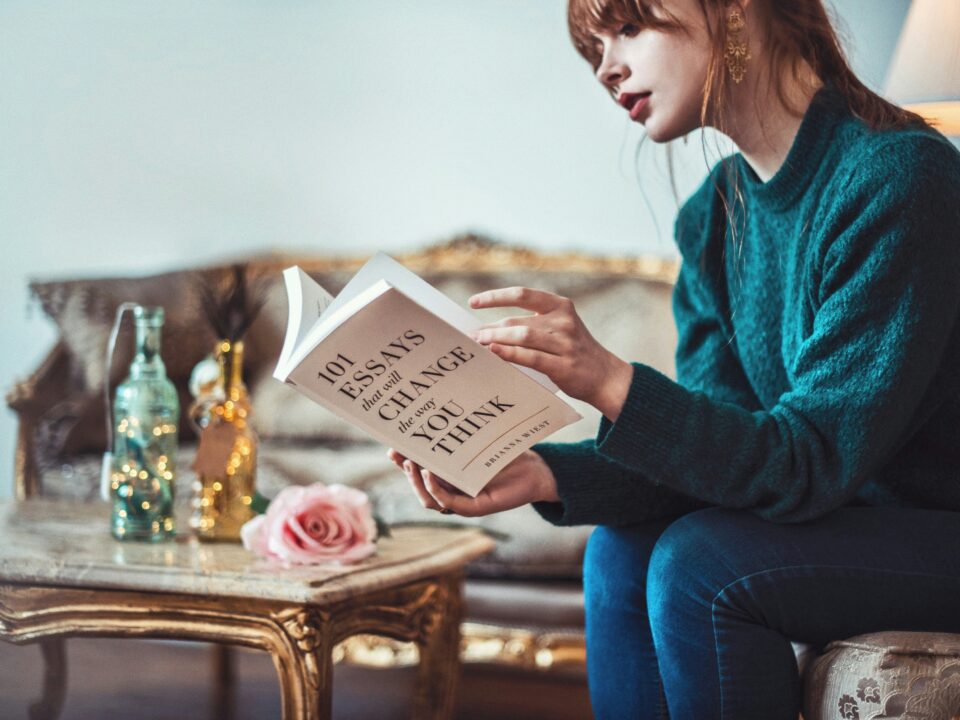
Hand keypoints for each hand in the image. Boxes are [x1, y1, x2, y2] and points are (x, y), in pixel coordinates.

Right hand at [386, 449, 559, 516]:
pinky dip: (435, 491)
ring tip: (411, 464)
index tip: (391, 446)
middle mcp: (451, 489)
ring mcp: (462, 500)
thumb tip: (435, 406)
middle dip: (405, 470)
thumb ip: (457, 432)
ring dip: (416, 482)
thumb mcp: (477, 440)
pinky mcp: (474, 508)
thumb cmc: (506, 452)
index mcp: (448, 475)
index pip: (418, 470)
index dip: (402, 461)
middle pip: (418, 486)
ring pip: (428, 500)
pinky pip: (449, 504)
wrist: (535, 468)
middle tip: (397, 454)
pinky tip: (429, 474)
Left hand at [468, 286, 632, 419]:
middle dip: (491, 328)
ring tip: (478, 344)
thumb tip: (489, 328)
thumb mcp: (559, 328)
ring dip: (496, 339)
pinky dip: (509, 354)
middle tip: (471, 335)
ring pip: (522, 335)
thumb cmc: (573, 352)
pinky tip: (494, 352)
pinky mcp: (562, 365)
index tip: (473, 302)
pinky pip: (530, 357)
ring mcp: (564, 343)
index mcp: (560, 306)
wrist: (605, 376)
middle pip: (517, 319)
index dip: (495, 297)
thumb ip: (531, 324)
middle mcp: (563, 321)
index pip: (522, 294)